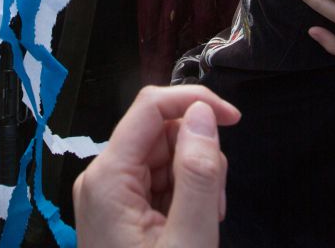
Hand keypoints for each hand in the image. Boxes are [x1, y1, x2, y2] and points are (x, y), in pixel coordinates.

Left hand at [73, 86, 240, 247]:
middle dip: (197, 157)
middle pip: (161, 132)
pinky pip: (160, 181)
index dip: (194, 101)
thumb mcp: (188, 238)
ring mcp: (110, 194)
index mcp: (108, 177)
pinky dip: (185, 196)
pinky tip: (191, 224)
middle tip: (215, 202)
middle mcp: (102, 178)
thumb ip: (197, 175)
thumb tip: (202, 113)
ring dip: (194, 180)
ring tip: (203, 223)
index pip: (150, 106)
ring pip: (166, 156)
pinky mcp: (120, 208)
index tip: (232, 119)